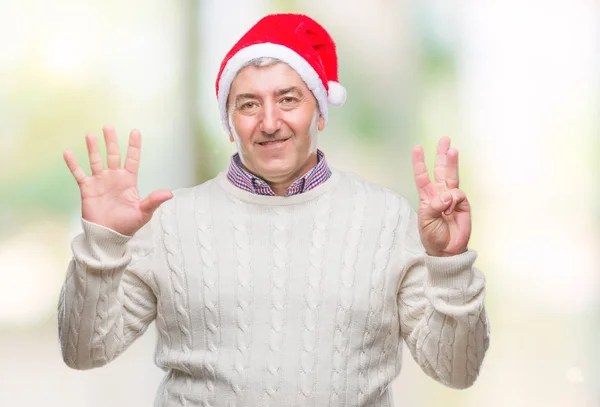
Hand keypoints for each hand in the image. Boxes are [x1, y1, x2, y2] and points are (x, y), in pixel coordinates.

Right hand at [63, 126, 172, 235]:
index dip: (134, 146)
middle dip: (111, 141)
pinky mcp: (87, 189)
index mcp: (129, 181)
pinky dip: (73, 164)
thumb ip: (154, 201)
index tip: (135, 131)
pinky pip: (79, 174)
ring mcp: (100, 182)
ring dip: (93, 148)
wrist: (108, 236)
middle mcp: (114, 178)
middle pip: (113, 155)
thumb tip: (170, 193)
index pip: (132, 159)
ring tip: (90, 135)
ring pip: (96, 160)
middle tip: (108, 127)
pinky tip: (68, 153)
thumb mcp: (143, 213)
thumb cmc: (127, 225)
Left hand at [412, 137, 470, 256]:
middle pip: (440, 170)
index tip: (417, 148)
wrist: (447, 250)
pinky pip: (458, 195)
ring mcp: (452, 198)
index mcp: (427, 196)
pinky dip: (453, 200)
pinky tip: (450, 209)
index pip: (422, 176)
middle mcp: (439, 193)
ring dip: (452, 163)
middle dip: (442, 155)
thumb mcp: (426, 221)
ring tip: (453, 150)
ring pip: (452, 176)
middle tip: (445, 139)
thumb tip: (447, 195)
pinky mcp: (463, 204)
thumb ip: (435, 207)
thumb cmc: (432, 236)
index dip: (419, 162)